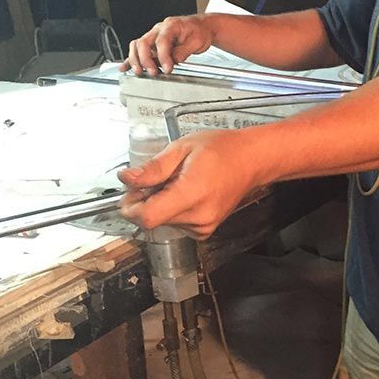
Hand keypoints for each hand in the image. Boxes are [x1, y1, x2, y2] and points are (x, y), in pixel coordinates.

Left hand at [118, 130, 261, 238]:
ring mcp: (204, 226)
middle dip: (147, 200)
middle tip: (159, 178)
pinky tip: (187, 192)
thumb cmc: (222, 149)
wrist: (251, 160)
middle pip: (153, 220)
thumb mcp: (182, 148)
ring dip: (161, 204)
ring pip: (164, 222)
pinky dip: (174, 210)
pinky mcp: (206, 230)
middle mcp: (199, 216)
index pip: (148, 217)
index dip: (131, 206)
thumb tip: (127, 179)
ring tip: (178, 182)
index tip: (132, 191)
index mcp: (192, 193)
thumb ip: (153, 168)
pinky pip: (177, 224)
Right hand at [120, 15, 213, 75]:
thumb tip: (172, 61)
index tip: (168, 69)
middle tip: (153, 73)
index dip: (163, 57)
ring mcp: (153, 36)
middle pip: (144, 42)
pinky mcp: (152, 44)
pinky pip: (138, 50)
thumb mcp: (196, 42)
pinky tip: (124, 67)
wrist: (202, 27)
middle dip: (146, 59)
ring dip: (136, 60)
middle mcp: (159, 29)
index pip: (162, 42)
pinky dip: (130, 59)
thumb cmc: (199, 31)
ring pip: (137, 45)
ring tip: (140, 72)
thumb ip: (183, 52)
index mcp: (171, 25)